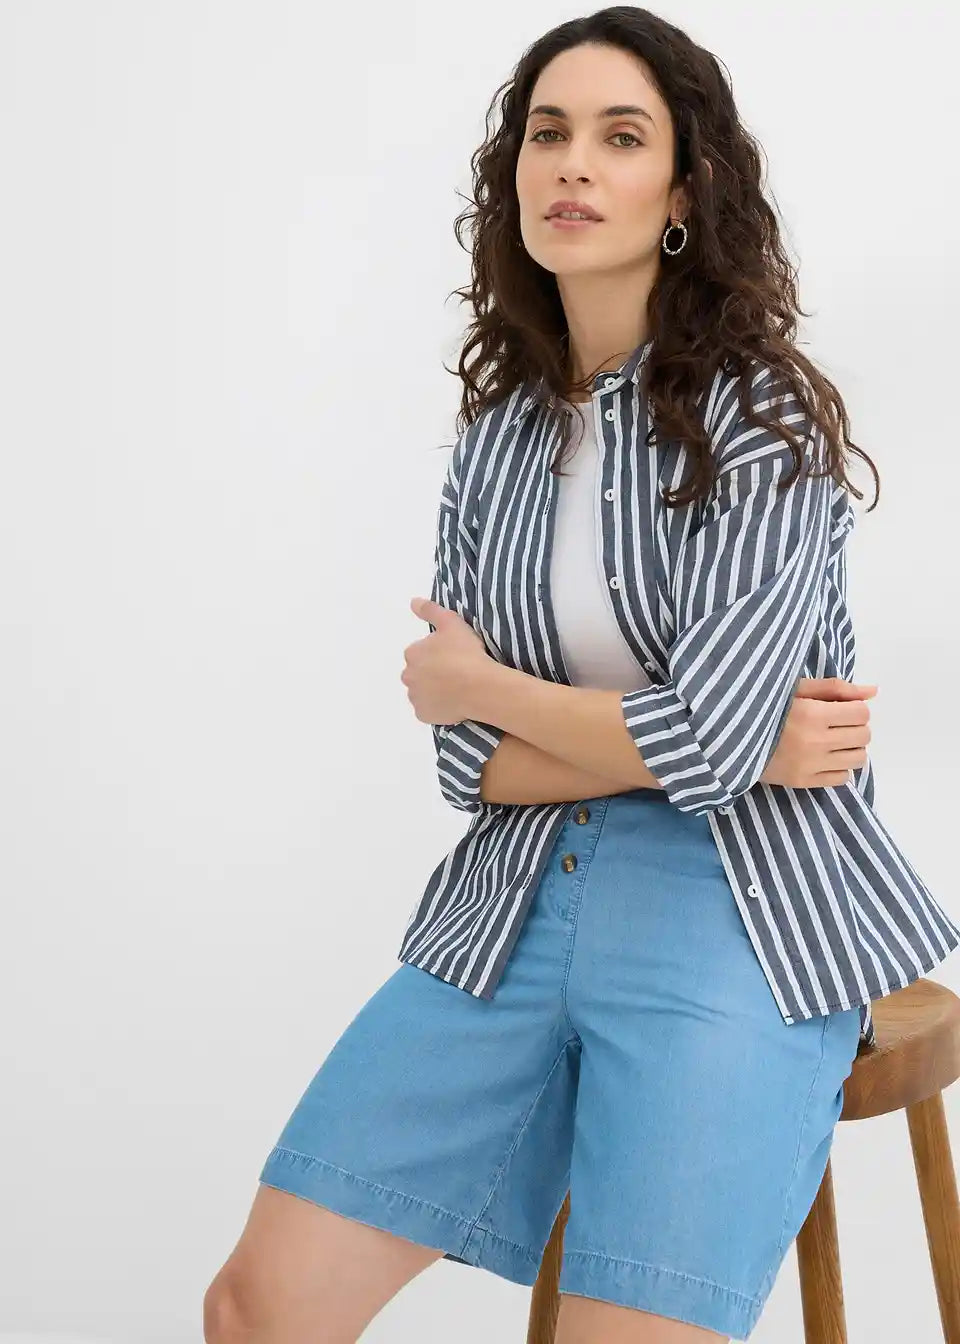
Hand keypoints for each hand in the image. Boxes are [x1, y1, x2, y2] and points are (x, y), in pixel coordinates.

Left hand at [402, 597, 493, 725]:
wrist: (479, 686)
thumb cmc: (466, 653)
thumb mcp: (451, 623)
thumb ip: (430, 610)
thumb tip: (413, 602)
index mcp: (412, 653)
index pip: (420, 652)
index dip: (437, 654)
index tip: (453, 656)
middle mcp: (408, 676)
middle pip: (418, 673)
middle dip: (432, 673)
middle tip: (455, 672)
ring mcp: (415, 698)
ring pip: (422, 692)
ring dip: (434, 690)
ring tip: (456, 689)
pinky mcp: (423, 715)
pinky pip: (428, 710)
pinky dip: (437, 708)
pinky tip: (453, 703)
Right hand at [760, 677, 876, 787]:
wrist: (732, 738)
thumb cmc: (766, 707)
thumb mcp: (797, 689)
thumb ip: (836, 689)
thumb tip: (874, 692)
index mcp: (813, 714)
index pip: (861, 713)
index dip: (855, 709)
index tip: (840, 708)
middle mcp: (816, 742)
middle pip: (863, 736)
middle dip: (855, 727)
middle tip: (836, 724)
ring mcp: (811, 765)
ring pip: (858, 758)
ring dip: (850, 747)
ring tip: (833, 741)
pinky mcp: (804, 782)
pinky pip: (842, 778)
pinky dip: (839, 766)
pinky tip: (824, 757)